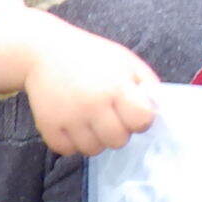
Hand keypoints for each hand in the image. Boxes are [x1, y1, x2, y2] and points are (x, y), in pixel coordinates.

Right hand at [0, 11, 160, 157]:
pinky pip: (67, 150)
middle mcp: (92, 104)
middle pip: (118, 141)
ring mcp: (69, 117)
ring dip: (96, 139)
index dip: (140, 118)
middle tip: (110, 115)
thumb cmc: (92, 57)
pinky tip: (74, 125)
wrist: (43, 51)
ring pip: (93, 150)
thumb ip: (147, 85)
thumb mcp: (126, 61)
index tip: (132, 109)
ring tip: (91, 120)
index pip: (142, 120)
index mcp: (116, 86)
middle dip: (119, 131)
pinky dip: (72, 143)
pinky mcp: (48, 125)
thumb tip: (157, 111)